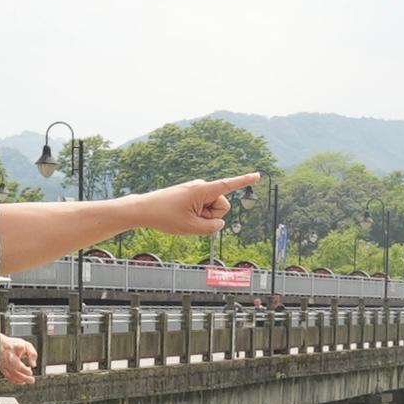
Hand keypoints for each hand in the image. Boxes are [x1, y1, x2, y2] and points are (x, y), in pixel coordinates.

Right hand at [0, 333, 38, 387]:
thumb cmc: (13, 344)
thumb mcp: (26, 345)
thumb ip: (32, 354)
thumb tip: (34, 365)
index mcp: (11, 354)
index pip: (18, 365)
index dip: (25, 370)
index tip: (30, 372)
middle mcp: (6, 361)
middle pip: (14, 373)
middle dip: (24, 377)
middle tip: (32, 380)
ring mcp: (3, 366)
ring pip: (11, 376)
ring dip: (21, 380)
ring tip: (29, 381)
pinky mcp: (2, 369)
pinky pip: (8, 377)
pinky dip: (16, 381)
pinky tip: (22, 381)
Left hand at [132, 175, 257, 238]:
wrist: (144, 209)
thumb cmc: (165, 216)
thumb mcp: (191, 228)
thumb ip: (212, 228)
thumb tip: (220, 223)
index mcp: (203, 190)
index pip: (229, 185)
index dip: (245, 181)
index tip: (258, 175)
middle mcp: (202, 186)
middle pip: (222, 206)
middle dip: (212, 216)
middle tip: (190, 219)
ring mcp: (197, 191)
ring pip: (212, 210)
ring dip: (202, 218)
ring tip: (184, 217)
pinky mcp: (192, 195)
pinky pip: (203, 209)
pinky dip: (197, 216)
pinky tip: (182, 216)